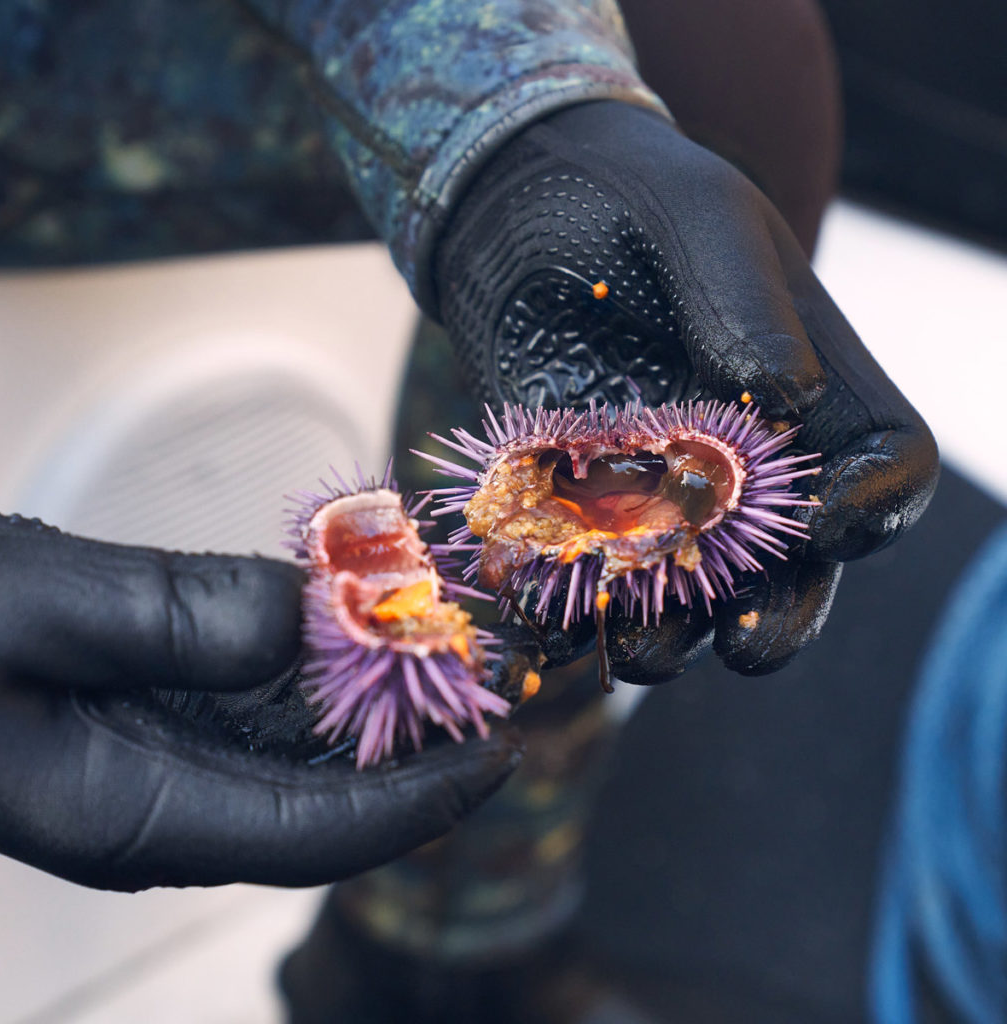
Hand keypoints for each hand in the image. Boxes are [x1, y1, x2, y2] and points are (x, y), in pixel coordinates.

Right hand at [0, 514, 523, 891]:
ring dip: (370, 708)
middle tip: (487, 679)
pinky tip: (345, 634)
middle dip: (413, 744)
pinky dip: (312, 679)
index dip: (425, 795)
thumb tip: (312, 615)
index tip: (501, 748)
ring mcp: (149, 768)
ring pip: (294, 756)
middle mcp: (157, 807)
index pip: (324, 831)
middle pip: (324, 798)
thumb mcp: (35, 609)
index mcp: (136, 813)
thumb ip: (178, 616)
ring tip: (440, 652)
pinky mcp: (141, 722)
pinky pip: (253, 714)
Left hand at [434, 100, 937, 677]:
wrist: (520, 203)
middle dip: (776, 614)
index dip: (875, 504)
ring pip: (689, 589)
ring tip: (636, 649)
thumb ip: (746, 303)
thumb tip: (788, 399)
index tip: (830, 523)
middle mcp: (749, 455)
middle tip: (744, 644)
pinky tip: (551, 622)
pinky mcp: (580, 495)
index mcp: (816, 385)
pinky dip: (573, 605)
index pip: (885, 462)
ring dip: (670, 632)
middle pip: (792, 562)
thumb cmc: (631, 193)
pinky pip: (588, 571)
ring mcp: (661, 484)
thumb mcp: (700, 219)